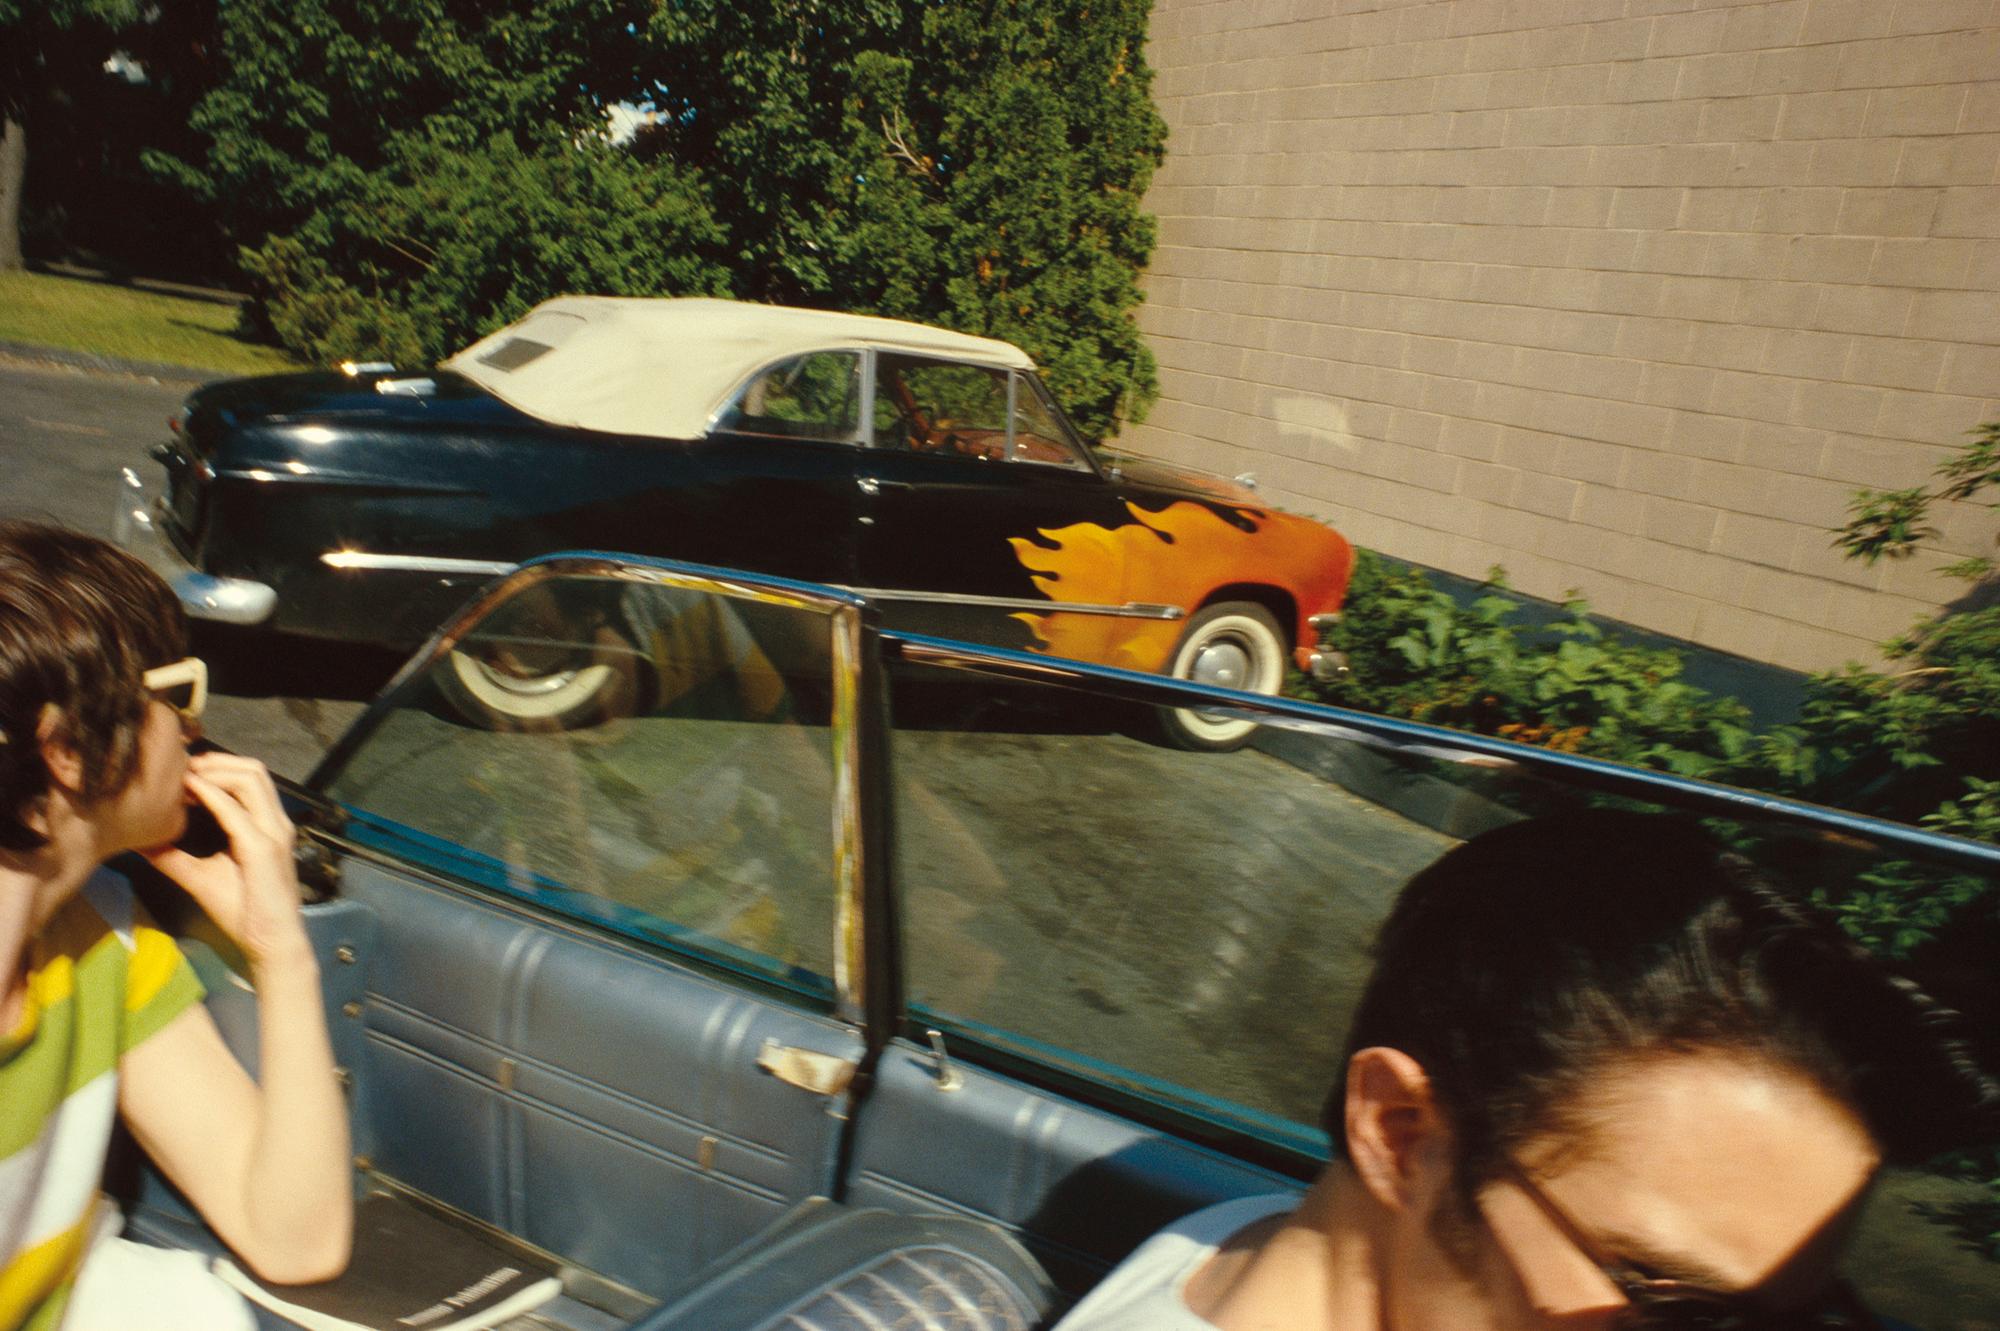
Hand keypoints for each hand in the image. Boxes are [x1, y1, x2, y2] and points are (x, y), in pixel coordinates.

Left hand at [143, 753, 309, 971]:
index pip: (249, 778)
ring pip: (251, 778)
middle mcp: (275, 822)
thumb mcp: (201, 877)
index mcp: (267, 826)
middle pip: (252, 769)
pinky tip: (187, 793)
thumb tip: (140, 842)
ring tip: (183, 778)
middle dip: (215, 761)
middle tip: (180, 768)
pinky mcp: (263, 848)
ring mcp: (273, 833)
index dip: (217, 767)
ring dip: (215, 772)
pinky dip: (211, 795)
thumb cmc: (244, 911)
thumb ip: (175, 857)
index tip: (181, 772)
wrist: (270, 943)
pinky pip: (236, 811)